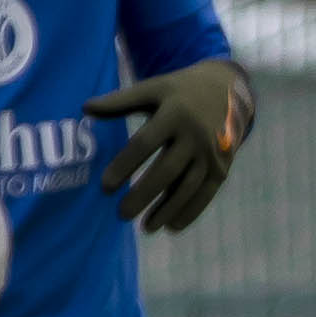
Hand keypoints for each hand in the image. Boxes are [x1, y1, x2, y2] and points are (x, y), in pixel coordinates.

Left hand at [86, 62, 254, 233]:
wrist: (230, 89)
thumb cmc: (181, 91)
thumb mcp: (154, 88)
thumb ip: (120, 101)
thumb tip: (85, 108)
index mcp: (175, 113)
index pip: (145, 144)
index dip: (125, 166)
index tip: (105, 187)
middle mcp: (196, 135)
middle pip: (167, 170)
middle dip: (144, 195)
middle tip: (121, 214)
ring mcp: (212, 153)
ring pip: (188, 186)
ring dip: (167, 209)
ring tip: (145, 227)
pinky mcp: (223, 166)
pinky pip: (207, 192)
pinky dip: (191, 211)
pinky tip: (172, 226)